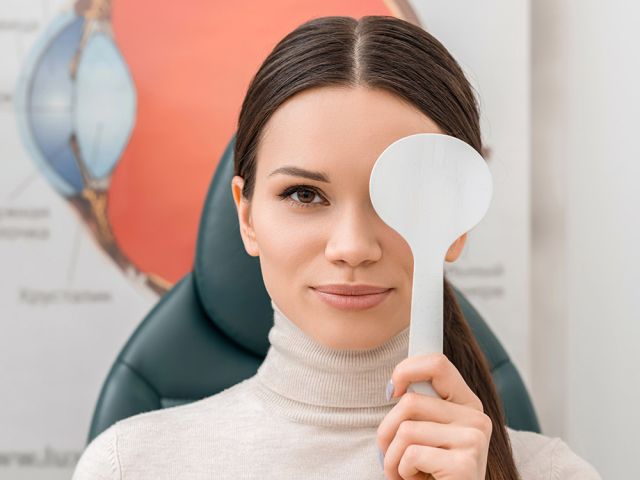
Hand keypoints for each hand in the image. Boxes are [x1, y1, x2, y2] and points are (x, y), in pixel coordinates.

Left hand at [376, 352, 491, 478]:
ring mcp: (474, 440)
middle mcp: (476, 418)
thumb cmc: (430, 473)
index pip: (437, 364)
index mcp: (467, 405)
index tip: (390, 390)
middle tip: (390, 454)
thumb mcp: (426, 434)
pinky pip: (411, 454)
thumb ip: (420, 408)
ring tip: (405, 472)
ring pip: (405, 429)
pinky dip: (402, 472)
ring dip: (392, 457)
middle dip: (386, 431)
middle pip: (409, 402)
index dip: (406, 369)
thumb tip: (395, 386)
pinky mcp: (465, 464)